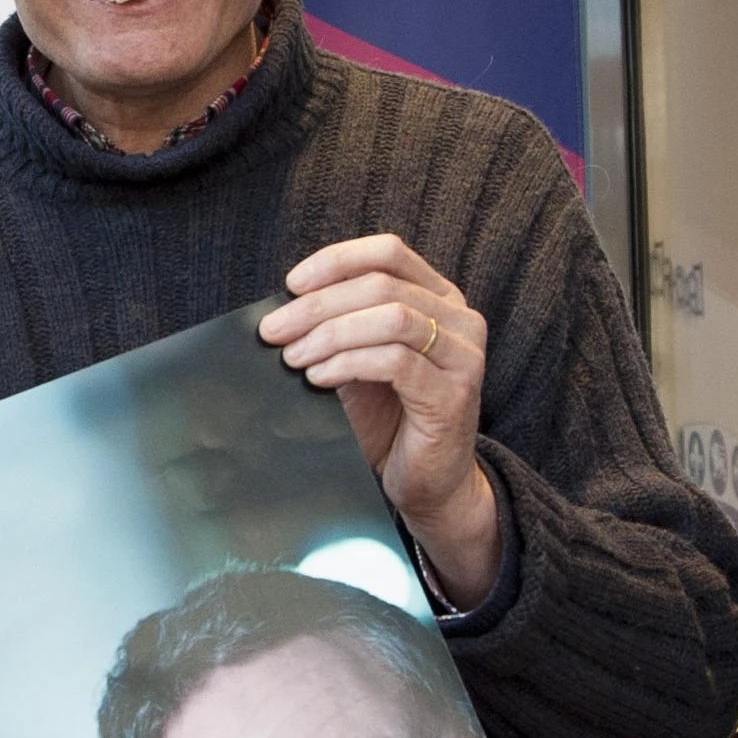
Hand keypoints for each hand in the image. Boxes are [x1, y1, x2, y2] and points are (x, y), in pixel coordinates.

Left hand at [261, 234, 501, 605]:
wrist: (428, 485)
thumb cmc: (390, 422)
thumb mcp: (359, 363)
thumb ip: (337, 329)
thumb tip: (281, 311)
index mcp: (440, 299)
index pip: (389, 253)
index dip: (337, 261)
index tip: (291, 284)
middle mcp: (461, 319)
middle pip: (382, 285)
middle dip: (318, 305)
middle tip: (274, 331)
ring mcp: (463, 356)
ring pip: (392, 318)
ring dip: (331, 334)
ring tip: (294, 357)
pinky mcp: (454, 393)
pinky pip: (395, 361)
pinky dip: (348, 362)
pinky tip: (319, 378)